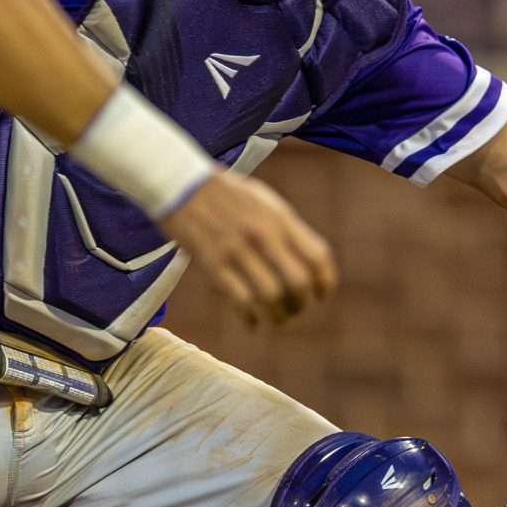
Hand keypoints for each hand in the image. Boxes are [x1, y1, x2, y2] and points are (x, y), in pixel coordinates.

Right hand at [159, 168, 337, 325]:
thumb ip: (285, 227)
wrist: (182, 184)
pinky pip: (241, 301)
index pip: (317, 256)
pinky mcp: (213, 264)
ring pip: (271, 296)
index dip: (325, 282)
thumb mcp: (264, 200)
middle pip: (298, 282)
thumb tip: (306, 259)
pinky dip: (250, 318)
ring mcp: (237, 251)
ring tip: (276, 319)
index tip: (320, 294)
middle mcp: (263, 235)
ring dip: (278, 315)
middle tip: (294, 309)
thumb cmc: (225, 193)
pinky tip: (252, 322)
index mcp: (280, 218)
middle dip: (300, 303)